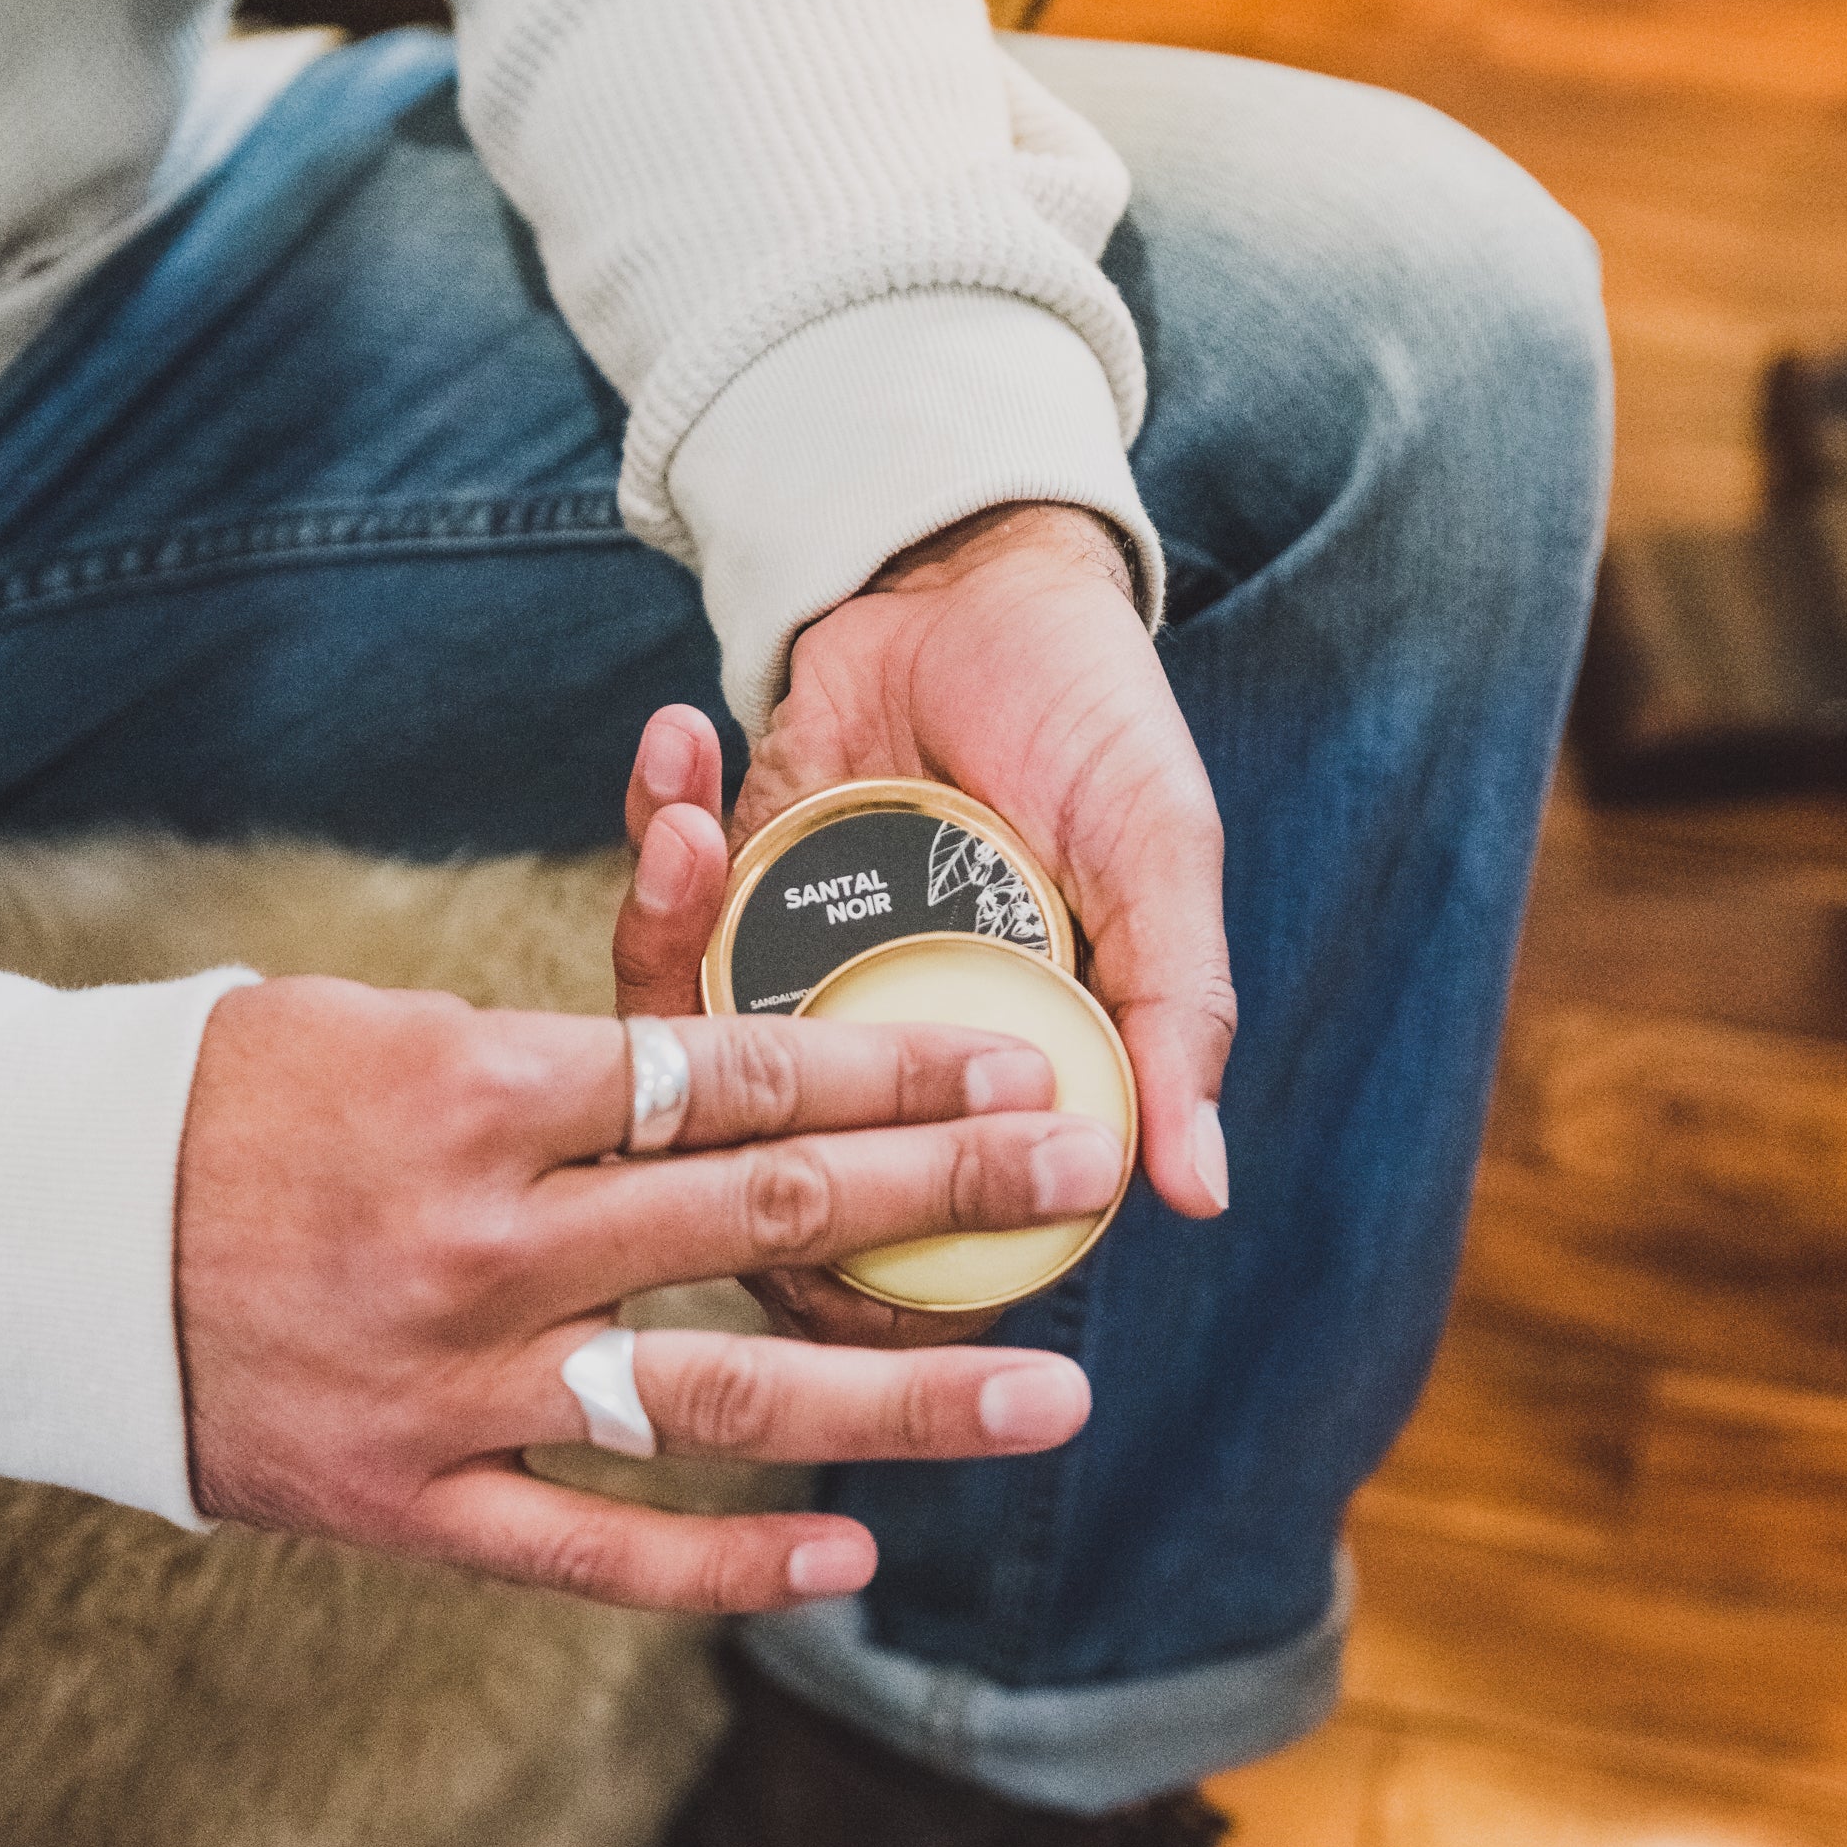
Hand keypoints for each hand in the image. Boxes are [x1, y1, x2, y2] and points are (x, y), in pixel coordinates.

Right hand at [175, 977, 1116, 1609]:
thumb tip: (702, 1076)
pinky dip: (722, 1558)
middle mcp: (490, 1238)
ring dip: (897, 1394)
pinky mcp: (412, 1502)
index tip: (1013, 1060)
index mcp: (481, 1094)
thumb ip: (549, 1063)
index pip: (728, 1072)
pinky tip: (848, 1556)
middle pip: (762, 1210)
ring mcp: (457, 1382)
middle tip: (1084, 1181)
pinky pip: (593, 1544)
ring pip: (715, 1388)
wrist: (44, 1239)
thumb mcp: (382, 1030)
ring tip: (1048, 1399)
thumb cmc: (221, 1103)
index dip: (889, 1064)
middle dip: (944, 1191)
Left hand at [613, 504, 1233, 1341]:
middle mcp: (883, 1064)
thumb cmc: (1089, 721)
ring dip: (666, 936)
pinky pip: (656, 913)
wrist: (981, 576)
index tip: (824, 1228)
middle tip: (727, 1008)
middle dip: (730, 1098)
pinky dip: (650, 835)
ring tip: (689, 828)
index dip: (867, 1270)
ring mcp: (794, 984)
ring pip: (689, 1056)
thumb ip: (1174, 1019)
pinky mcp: (722, 895)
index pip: (921, 1242)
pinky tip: (678, 751)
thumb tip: (1196, 1195)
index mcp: (992, 1089)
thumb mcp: (1158, 861)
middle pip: (774, 1169)